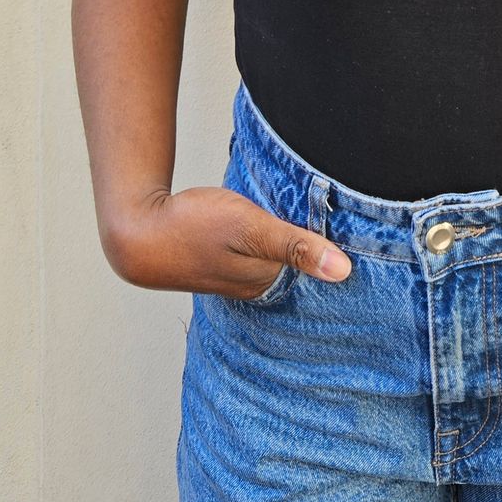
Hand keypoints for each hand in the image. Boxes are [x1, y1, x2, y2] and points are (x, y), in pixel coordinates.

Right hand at [101, 185, 352, 297]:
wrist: (136, 230)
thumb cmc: (192, 228)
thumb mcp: (250, 229)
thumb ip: (295, 246)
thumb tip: (345, 271)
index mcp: (267, 281)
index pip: (316, 267)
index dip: (337, 247)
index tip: (365, 232)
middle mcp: (256, 283)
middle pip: (300, 263)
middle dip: (320, 246)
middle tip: (350, 218)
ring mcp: (238, 273)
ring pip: (281, 255)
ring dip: (295, 239)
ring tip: (321, 218)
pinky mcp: (223, 258)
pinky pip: (262, 249)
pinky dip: (274, 237)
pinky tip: (279, 221)